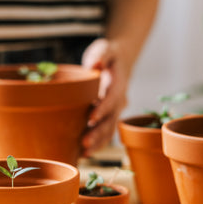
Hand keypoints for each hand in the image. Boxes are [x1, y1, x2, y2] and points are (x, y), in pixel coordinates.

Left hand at [81, 38, 129, 156]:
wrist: (118, 64)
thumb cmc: (108, 56)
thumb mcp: (105, 49)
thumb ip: (101, 54)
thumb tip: (94, 63)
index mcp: (119, 84)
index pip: (112, 98)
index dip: (103, 108)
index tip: (91, 118)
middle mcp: (119, 101)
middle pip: (111, 120)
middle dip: (98, 133)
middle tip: (84, 143)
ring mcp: (115, 112)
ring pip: (109, 131)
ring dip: (97, 143)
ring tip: (83, 154)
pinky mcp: (109, 118)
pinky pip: (105, 134)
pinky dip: (96, 144)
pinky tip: (82, 154)